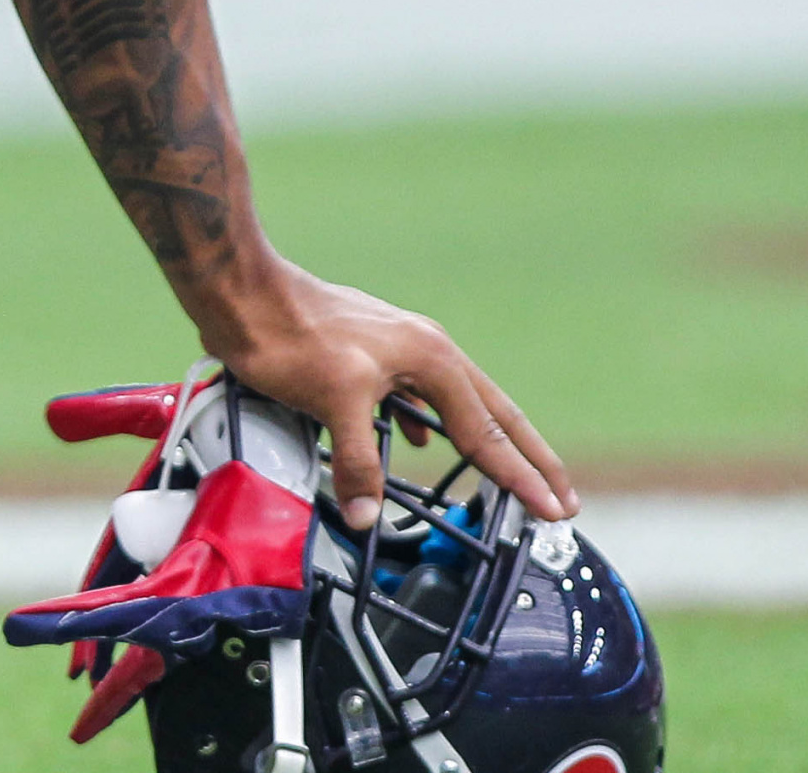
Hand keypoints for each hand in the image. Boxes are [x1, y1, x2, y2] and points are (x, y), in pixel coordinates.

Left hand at [209, 258, 574, 530]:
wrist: (244, 292)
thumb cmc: (289, 336)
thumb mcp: (332, 401)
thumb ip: (358, 462)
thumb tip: (366, 515)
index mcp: (433, 360)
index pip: (488, 433)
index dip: (522, 477)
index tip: (555, 509)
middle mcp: (426, 350)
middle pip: (492, 414)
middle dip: (529, 458)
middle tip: (562, 497)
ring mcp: (399, 349)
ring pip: (455, 405)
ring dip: (482, 442)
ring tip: (505, 472)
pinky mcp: (369, 354)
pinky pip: (416, 397)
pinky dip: (430, 424)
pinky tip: (417, 441)